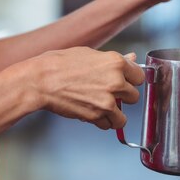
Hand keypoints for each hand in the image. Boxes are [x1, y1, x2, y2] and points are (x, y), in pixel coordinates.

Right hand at [29, 47, 145, 129]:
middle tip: (107, 93)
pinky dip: (101, 122)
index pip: (139, 76)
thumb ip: (114, 61)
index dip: (130, 79)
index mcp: (116, 63)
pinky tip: (91, 111)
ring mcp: (107, 101)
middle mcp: (116, 82)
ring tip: (100, 106)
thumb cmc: (60, 64)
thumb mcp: (89, 54)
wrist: (41, 81)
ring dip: (114, 114)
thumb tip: (131, 60)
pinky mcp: (96, 116)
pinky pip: (108, 125)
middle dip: (122, 96)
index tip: (124, 81)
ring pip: (123, 116)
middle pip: (134, 97)